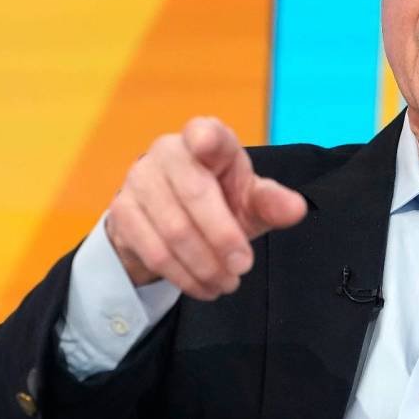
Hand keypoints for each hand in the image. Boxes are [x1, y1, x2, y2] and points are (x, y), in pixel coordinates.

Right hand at [103, 117, 306, 300]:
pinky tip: (202, 286)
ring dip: (204, 265)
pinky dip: (183, 276)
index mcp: (205, 138)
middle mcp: (167, 150)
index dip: (206, 138)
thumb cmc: (218, 202)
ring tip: (225, 284)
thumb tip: (296, 209)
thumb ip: (271, 203)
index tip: (208, 145)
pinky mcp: (121, 211)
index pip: (205, 133)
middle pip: (194, 193)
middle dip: (222, 237)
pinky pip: (154, 251)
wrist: (167, 222)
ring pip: (173, 229)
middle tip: (243, 267)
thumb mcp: (249, 202)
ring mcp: (139, 179)